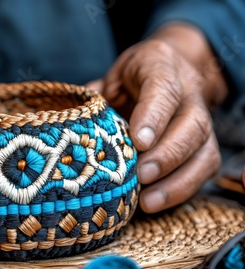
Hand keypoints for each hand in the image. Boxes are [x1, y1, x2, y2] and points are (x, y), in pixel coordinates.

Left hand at [88, 24, 227, 212]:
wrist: (167, 70)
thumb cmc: (130, 77)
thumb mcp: (109, 76)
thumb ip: (93, 97)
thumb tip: (65, 123)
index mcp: (159, 66)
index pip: (162, 87)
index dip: (153, 115)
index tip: (139, 140)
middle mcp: (188, 92)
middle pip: (191, 124)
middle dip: (167, 154)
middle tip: (142, 175)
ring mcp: (201, 119)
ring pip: (204, 151)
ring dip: (177, 181)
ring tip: (148, 200)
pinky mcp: (204, 144)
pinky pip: (203, 169)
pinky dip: (181, 189)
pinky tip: (155, 202)